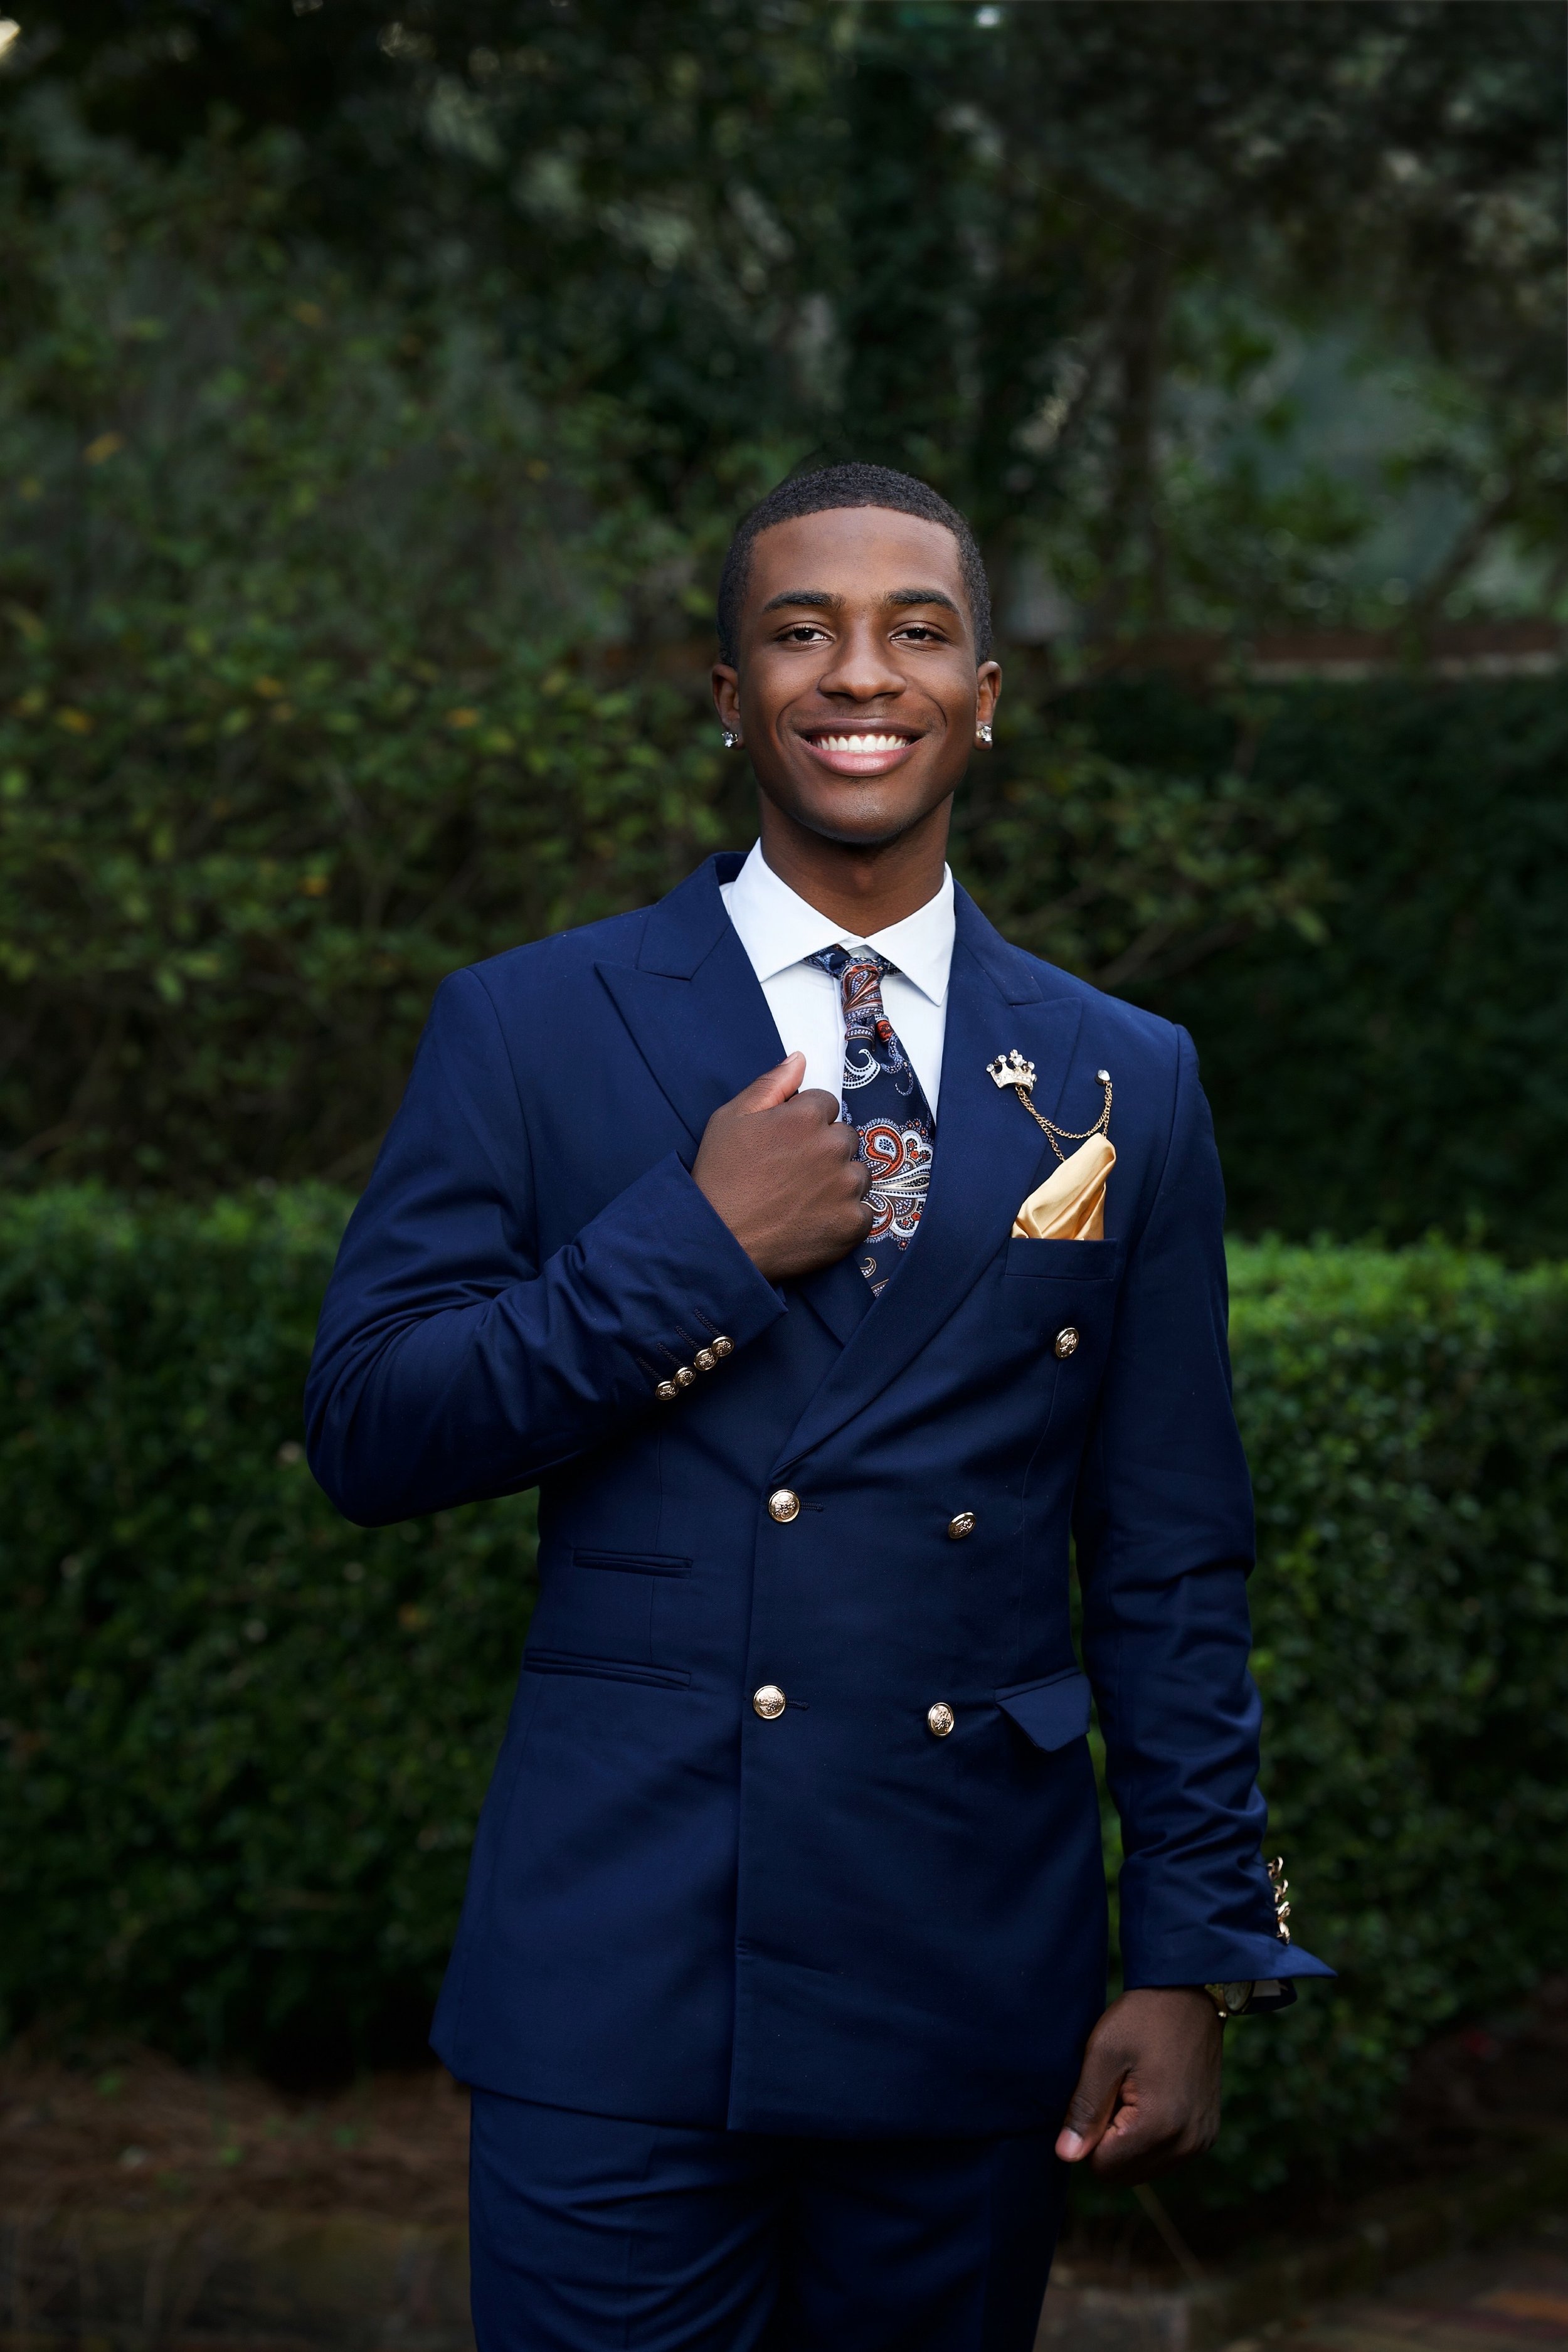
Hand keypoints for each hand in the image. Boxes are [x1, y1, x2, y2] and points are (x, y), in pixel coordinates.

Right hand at [694, 1052, 871, 1283]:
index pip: (826, 1104)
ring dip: (839, 1182)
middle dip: (825, 1150)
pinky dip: (844, 1217)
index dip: (804, 1123)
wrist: (719, 1240)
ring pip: (857, 1174)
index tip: (785, 1144)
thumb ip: (771, 1084)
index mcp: (806, 1117)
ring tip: (802, 1200)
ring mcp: (847, 1187)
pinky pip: (863, 1212)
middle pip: (845, 1138)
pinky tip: (814, 1221)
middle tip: (791, 1174)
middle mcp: (834, 1146)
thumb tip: (800, 1058)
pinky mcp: (853, 1223)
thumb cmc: (720, 1177)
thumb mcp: (732, 1118)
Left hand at [1054, 1988, 1221, 2185]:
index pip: (1103, 2167)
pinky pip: (1166, 2156)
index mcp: (1160, 2127)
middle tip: (1116, 2091)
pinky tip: (1152, 2097)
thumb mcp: (1102, 2055)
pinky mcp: (1207, 2134)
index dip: (1089, 2134)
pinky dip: (1151, 2137)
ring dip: (1130, 2141)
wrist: (1189, 1994)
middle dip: (1109, 2141)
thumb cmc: (1142, 2018)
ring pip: (1145, 2168)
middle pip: (1124, 2174)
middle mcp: (1187, 2144)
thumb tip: (1066, 2156)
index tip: (1101, 2093)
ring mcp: (1201, 2142)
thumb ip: (1084, 2110)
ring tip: (1134, 2092)